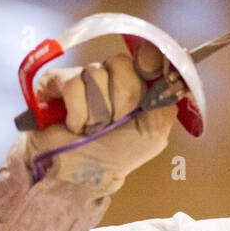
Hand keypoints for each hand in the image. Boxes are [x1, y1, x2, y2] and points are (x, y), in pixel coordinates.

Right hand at [26, 44, 177, 193]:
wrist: (80, 174)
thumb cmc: (114, 157)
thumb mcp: (153, 135)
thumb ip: (165, 106)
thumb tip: (173, 83)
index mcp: (133, 85)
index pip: (144, 55)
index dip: (149, 61)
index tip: (149, 73)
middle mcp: (108, 77)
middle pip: (120, 63)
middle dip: (122, 100)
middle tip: (114, 124)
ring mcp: (82, 78)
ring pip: (95, 73)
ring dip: (98, 113)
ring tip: (92, 130)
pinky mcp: (56, 82)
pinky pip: (73, 84)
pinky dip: (78, 113)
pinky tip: (75, 127)